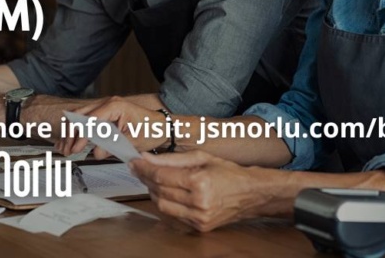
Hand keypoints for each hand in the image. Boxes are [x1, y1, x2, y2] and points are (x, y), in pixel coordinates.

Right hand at [56, 96, 164, 158]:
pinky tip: (72, 141)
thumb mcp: (132, 141)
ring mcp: (106, 107)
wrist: (162, 126)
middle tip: (67, 150)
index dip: (81, 136)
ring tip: (67, 148)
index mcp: (115, 106)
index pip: (91, 120)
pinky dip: (78, 130)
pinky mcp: (105, 114)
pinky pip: (87, 120)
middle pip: (80, 115)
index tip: (75, 148)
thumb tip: (96, 152)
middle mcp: (108, 103)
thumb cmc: (152, 129)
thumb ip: (112, 146)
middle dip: (71, 133)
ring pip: (80, 117)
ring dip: (72, 132)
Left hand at [131, 150, 272, 231]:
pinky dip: (165, 203)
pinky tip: (165, 193)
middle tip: (139, 168)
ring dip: (153, 192)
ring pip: (162, 205)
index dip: (144, 168)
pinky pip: (173, 216)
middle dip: (146, 178)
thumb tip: (147, 158)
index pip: (162, 175)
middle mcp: (199, 202)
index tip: (134, 161)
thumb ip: (172, 158)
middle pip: (159, 190)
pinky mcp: (199, 227)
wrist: (250, 194)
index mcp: (200, 181)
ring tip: (152, 179)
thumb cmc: (228, 172)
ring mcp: (199, 217)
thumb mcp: (201, 157)